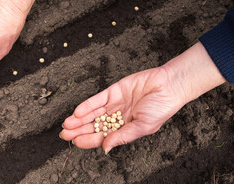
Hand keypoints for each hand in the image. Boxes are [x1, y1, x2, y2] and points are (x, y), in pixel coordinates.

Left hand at [60, 42, 225, 152]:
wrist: (169, 85)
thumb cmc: (162, 108)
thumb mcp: (143, 127)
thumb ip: (122, 137)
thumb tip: (105, 149)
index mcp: (125, 128)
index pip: (102, 137)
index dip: (88, 140)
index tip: (75, 142)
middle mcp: (117, 117)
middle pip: (94, 125)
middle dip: (79, 130)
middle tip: (64, 134)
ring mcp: (115, 104)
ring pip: (93, 113)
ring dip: (79, 119)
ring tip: (66, 124)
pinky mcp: (114, 91)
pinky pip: (98, 99)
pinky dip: (87, 105)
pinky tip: (78, 112)